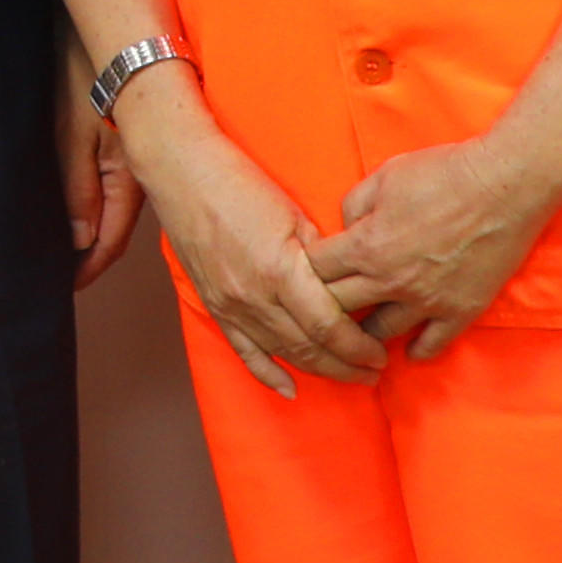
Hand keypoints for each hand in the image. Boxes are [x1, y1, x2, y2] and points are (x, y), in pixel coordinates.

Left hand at [57, 48, 148, 281]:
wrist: (104, 20)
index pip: (109, 242)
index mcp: (130, 177)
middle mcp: (137, 173)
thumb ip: (76, 189)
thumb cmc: (86, 68)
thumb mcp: (71, 132)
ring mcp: (132, 158)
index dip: (86, 268)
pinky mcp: (123, 141)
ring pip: (111, 208)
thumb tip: (79, 241)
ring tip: (57, 249)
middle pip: (113, 229)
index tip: (63, 287)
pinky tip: (71, 206)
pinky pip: (110, 183)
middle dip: (86, 255)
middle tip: (55, 275)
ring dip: (88, 229)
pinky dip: (91, 202)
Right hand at [130, 93, 378, 394]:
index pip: (330, 327)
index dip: (359, 347)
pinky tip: (289, 389)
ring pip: (282, 353)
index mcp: (282, 271)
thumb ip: (322, 257)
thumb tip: (350, 286)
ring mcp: (232, 305)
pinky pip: (244, 351)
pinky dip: (268, 373)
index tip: (379, 354)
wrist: (182, 173)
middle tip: (373, 372)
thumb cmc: (240, 182)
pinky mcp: (215, 306)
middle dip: (346, 366)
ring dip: (318, 370)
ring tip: (347, 376)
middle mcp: (255, 297)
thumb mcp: (295, 213)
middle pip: (309, 348)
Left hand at [319, 127, 561, 362]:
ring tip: (360, 333)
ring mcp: (425, 301)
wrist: (505, 186)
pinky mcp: (459, 311)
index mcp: (366, 246)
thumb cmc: (444, 173)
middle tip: (324, 308)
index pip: (316, 271)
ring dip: (364, 334)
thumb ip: (354, 205)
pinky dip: (416, 350)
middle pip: (338, 309)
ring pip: (378, 334)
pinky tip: (409, 349)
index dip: (308, 270)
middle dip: (325, 306)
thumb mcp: (385, 176)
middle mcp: (389, 280)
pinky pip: (431, 345)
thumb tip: (345, 228)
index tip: (311, 272)